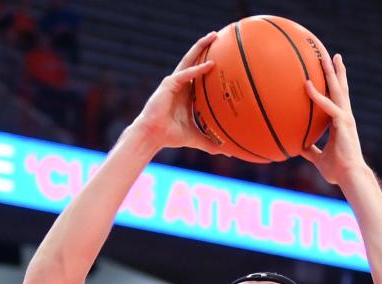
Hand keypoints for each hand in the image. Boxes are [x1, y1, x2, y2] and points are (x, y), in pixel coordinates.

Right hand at [132, 32, 224, 154]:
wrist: (153, 136)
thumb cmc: (171, 136)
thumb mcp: (196, 138)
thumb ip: (212, 142)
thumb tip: (229, 151)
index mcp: (187, 93)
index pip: (200, 73)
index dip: (209, 62)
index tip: (223, 54)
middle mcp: (181, 84)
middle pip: (194, 60)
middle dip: (205, 47)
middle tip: (218, 35)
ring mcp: (174, 82)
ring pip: (189, 60)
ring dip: (200, 48)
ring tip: (212, 37)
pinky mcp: (168, 85)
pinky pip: (185, 75)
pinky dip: (197, 70)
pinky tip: (209, 65)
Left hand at [301, 53, 367, 185]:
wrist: (349, 176)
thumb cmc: (337, 171)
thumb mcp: (319, 159)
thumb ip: (310, 151)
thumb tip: (297, 148)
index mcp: (340, 123)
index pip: (337, 100)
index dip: (334, 86)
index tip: (329, 74)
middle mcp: (345, 116)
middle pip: (340, 89)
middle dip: (336, 72)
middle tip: (332, 56)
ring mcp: (345, 118)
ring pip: (338, 90)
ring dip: (331, 73)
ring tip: (326, 56)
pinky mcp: (343, 122)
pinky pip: (328, 106)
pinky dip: (317, 95)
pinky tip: (307, 84)